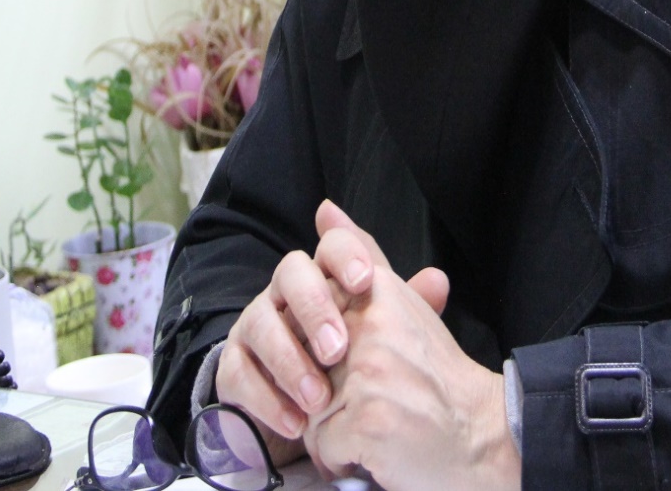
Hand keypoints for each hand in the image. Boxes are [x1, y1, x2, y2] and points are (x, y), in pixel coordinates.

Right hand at [214, 201, 443, 464]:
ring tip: (320, 400)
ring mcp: (253, 326)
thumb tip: (438, 279)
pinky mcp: (232, 366)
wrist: (302, 408)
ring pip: (259, 323)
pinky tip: (296, 423)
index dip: (346, 254)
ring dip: (289, 361)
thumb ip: (405, 307)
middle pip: (289, 273)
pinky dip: (266, 399)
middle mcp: (284, 292)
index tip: (364, 279)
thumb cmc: (347, 361)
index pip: (331, 247)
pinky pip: (238, 373)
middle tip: (338, 349)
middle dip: (313, 307)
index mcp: (322, 275)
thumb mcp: (377, 334)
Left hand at [305, 209, 519, 490]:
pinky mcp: (367, 421)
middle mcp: (372, 325)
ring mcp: (368, 373)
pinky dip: (344, 461)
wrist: (483, 437)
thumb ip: (362, 256)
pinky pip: (323, 446)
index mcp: (379, 293)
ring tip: (381, 426)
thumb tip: (325, 210)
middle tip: (379, 400)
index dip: (324, 339)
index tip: (360, 358)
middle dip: (329, 392)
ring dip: (336, 430)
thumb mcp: (403, 304)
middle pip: (306, 364)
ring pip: (310, 410)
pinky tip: (380, 452)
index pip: (314, 300)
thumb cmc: (439, 378)